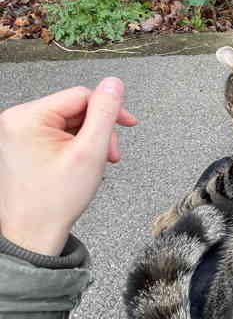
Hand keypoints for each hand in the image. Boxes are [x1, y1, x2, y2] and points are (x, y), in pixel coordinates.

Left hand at [0, 78, 136, 256]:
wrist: (33, 234)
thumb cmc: (54, 201)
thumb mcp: (90, 152)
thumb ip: (105, 113)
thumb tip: (114, 84)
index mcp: (27, 117)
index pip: (81, 95)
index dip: (109, 109)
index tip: (128, 124)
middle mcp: (17, 120)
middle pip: (75, 109)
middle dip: (98, 131)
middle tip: (109, 155)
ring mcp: (19, 133)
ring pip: (70, 122)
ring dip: (90, 140)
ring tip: (96, 164)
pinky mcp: (24, 144)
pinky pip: (59, 134)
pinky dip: (76, 147)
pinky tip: (83, 164)